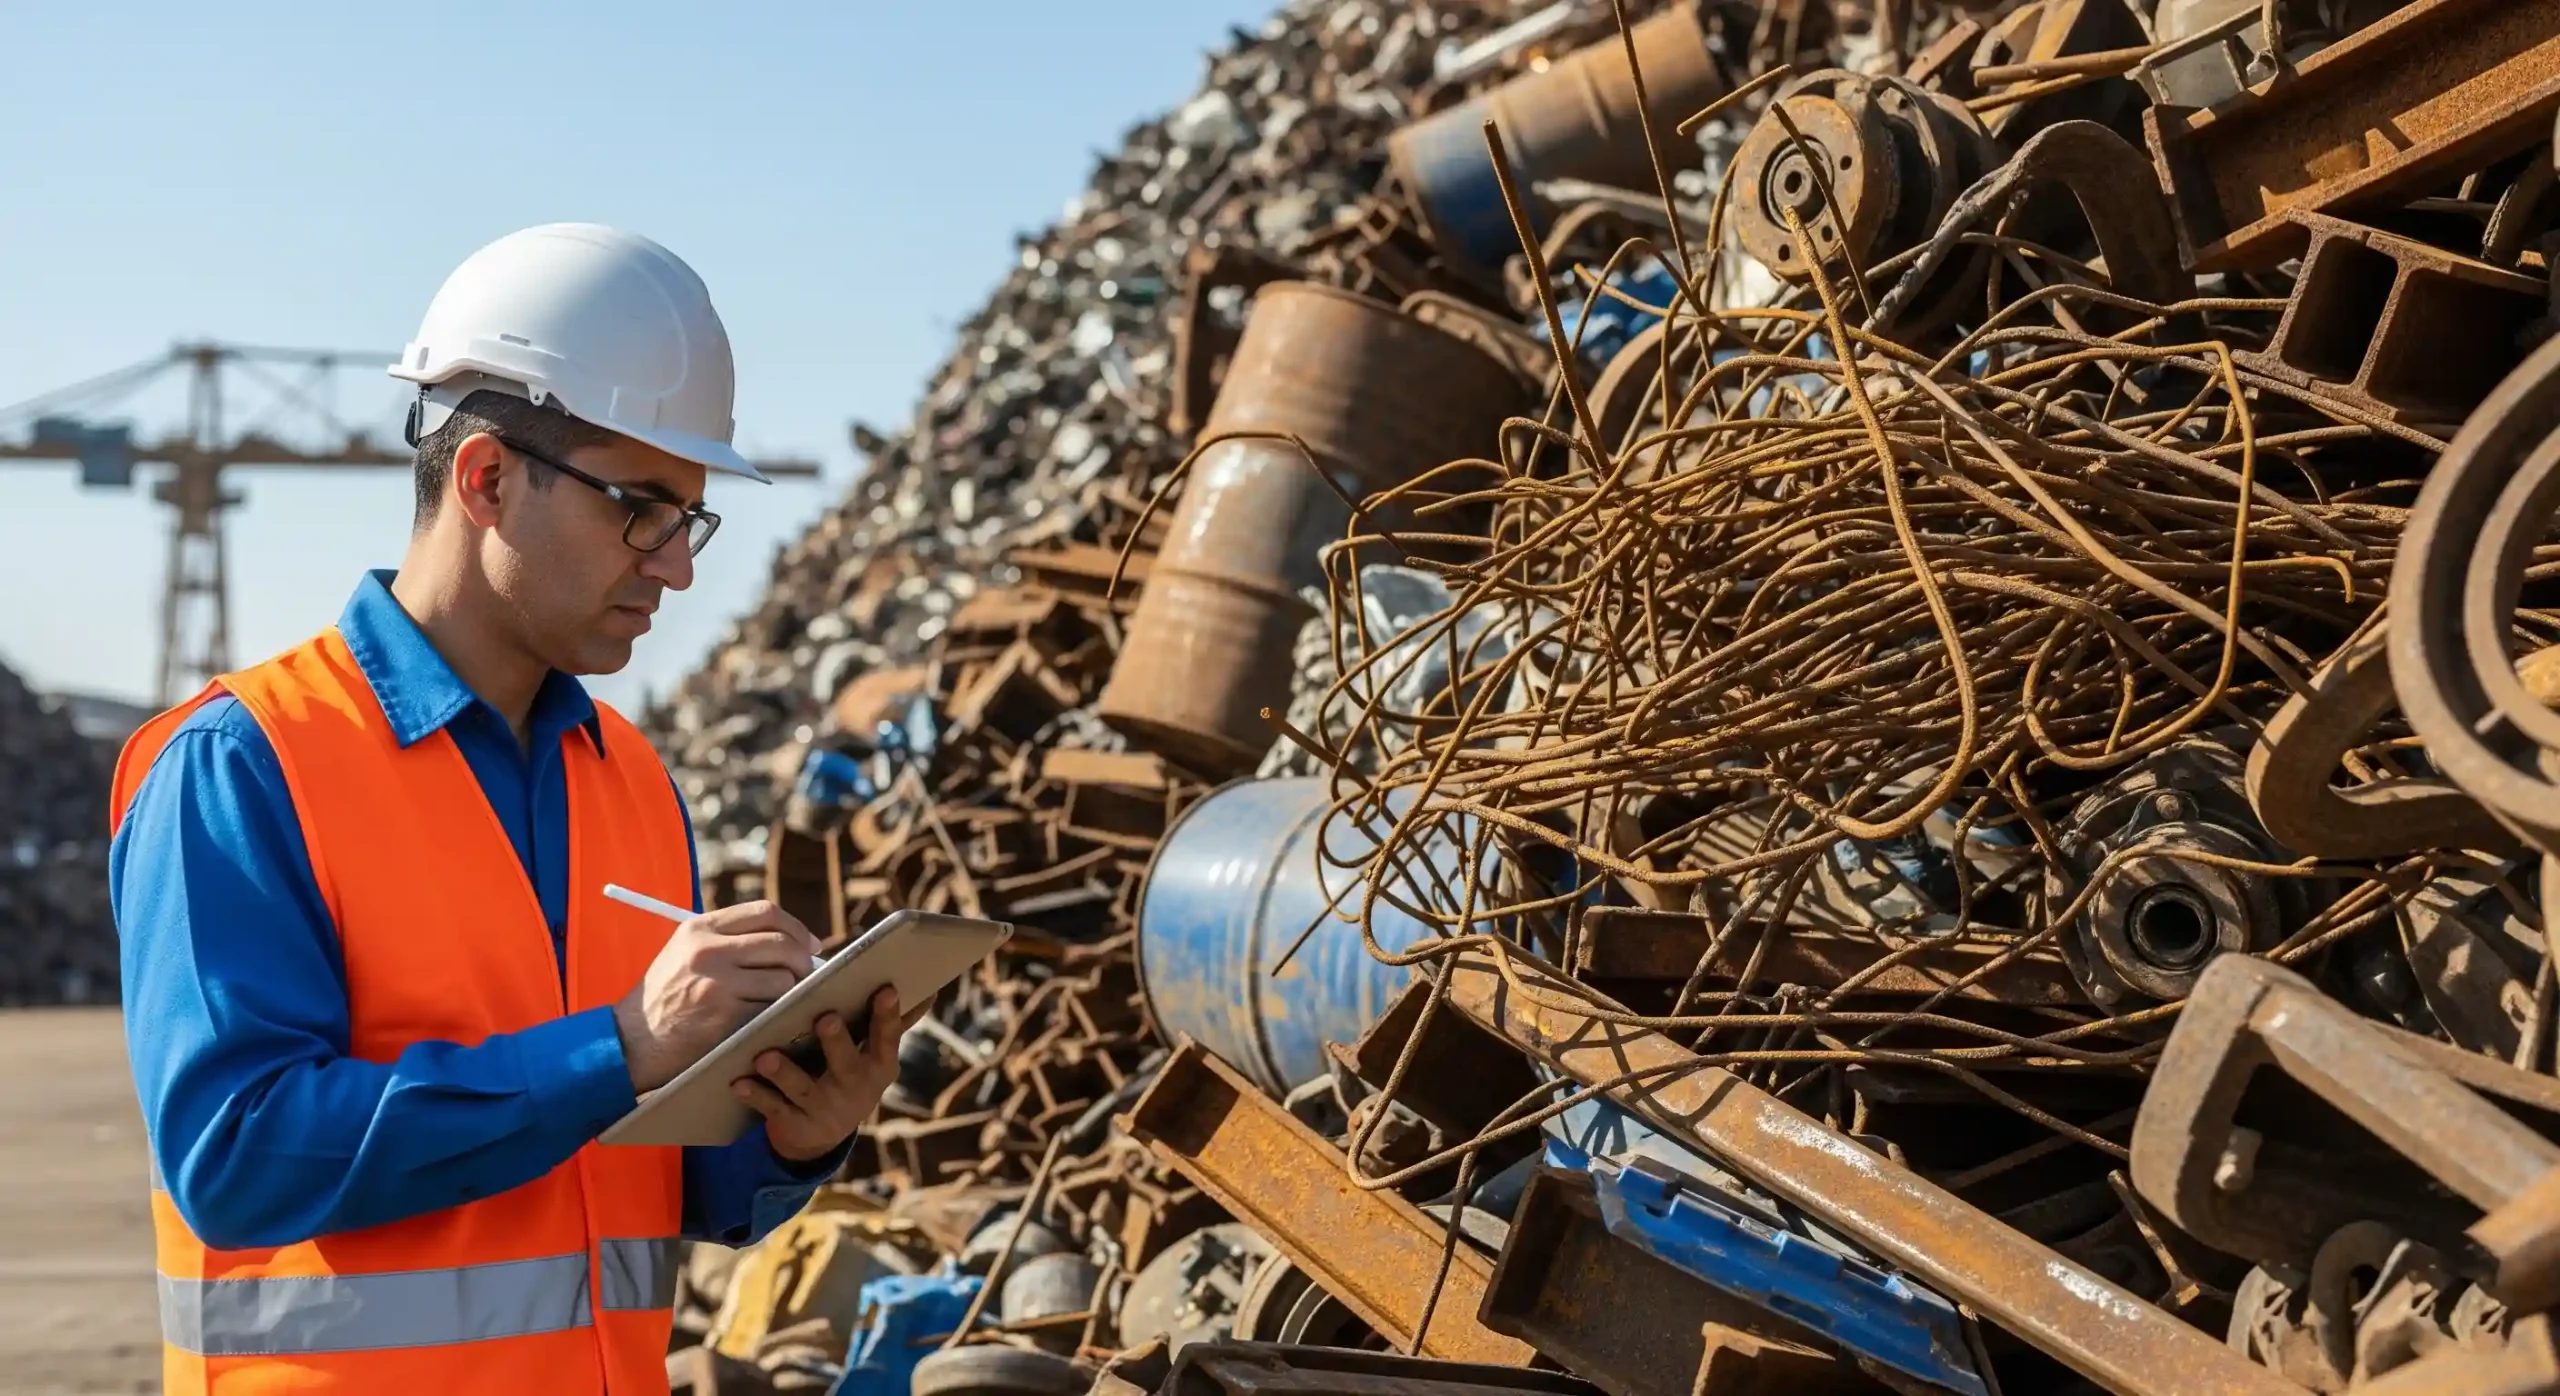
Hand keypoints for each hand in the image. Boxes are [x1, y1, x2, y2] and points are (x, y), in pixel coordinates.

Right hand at [611, 900, 820, 1093]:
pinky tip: (768, 1019)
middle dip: (803, 960)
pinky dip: (776, 1014)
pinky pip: (770, 1008)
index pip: (765, 912)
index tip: (809, 945)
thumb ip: (728, 940)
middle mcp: (708, 950)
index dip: (796, 927)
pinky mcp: (724, 1016)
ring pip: (783, 979)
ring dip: (791, 992)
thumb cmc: (665, 998)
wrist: (632, 1042)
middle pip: (782, 943)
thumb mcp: (685, 953)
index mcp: (699, 928)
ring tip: (781, 1000)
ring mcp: (717, 983)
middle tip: (807, 975)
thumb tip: (790, 940)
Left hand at [734, 987, 927, 1161]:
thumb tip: (930, 988)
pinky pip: (773, 1109)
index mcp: (879, 1065)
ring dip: (784, 1072)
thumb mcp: (876, 1056)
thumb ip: (895, 1023)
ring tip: (765, 1056)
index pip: (887, 1037)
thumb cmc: (851, 1075)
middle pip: (846, 1063)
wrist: (825, 1136)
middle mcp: (855, 1088)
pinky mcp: (796, 1125)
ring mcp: (825, 1109)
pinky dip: (755, 1096)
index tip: (886, 988)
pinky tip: (739, 1082)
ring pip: (803, 1088)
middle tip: (825, 1017)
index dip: (888, 1015)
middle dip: (836, 1041)